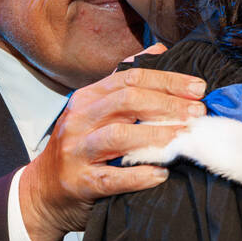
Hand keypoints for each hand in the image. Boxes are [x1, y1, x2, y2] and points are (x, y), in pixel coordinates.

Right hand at [20, 58, 206, 240]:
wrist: (44, 190)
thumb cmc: (79, 148)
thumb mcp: (94, 110)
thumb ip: (123, 82)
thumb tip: (159, 50)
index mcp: (87, 98)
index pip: (130, 78)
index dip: (167, 81)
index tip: (198, 88)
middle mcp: (79, 119)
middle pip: (127, 101)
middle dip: (167, 104)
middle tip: (197, 113)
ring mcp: (77, 151)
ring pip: (119, 136)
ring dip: (157, 136)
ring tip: (183, 139)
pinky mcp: (81, 182)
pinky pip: (114, 178)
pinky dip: (140, 175)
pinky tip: (161, 174)